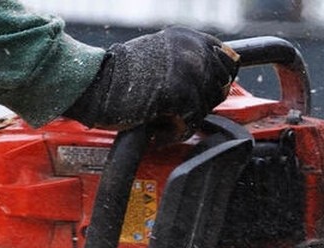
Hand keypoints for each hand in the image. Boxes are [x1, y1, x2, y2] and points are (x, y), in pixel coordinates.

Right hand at [62, 27, 238, 129]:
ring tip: (162, 121)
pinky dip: (175, 133)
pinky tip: (158, 131)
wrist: (96, 84)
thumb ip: (189, 62)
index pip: (228, 60)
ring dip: (185, 121)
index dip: (219, 81)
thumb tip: (221, 82)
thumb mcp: (161, 56)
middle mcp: (192, 50)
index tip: (206, 94)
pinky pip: (191, 123)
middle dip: (201, 104)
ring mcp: (188, 71)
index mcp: (189, 37)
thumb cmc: (123, 75)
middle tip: (176, 111)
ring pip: (206, 108)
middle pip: (220, 88)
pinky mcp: (179, 94)